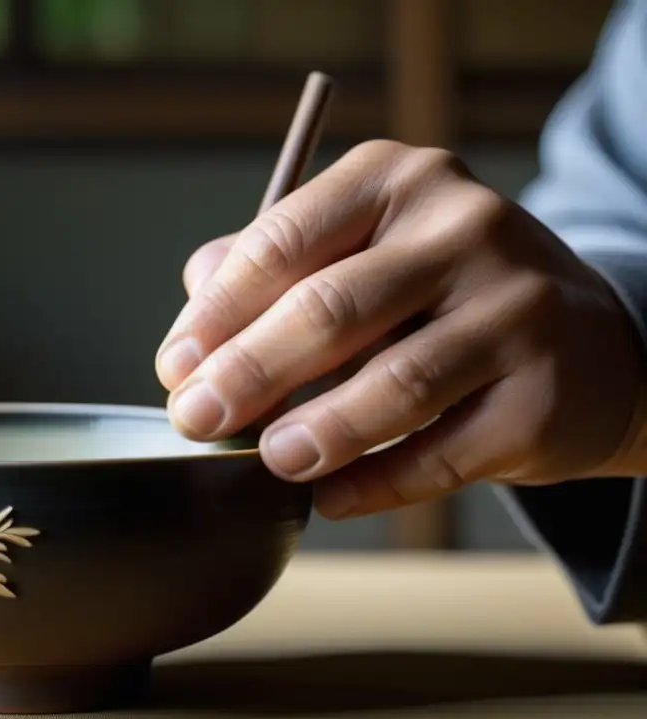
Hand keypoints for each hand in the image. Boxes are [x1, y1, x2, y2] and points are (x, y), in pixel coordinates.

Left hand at [155, 140, 646, 520]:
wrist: (584, 341)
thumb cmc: (438, 296)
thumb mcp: (360, 252)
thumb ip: (271, 275)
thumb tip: (188, 333)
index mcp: (396, 182)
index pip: (283, 242)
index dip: (216, 314)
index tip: (174, 369)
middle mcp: (465, 227)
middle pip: (331, 308)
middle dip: (249, 373)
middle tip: (196, 420)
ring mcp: (516, 307)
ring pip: (396, 382)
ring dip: (318, 432)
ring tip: (269, 460)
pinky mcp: (546, 393)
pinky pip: (444, 452)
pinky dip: (377, 483)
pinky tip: (330, 498)